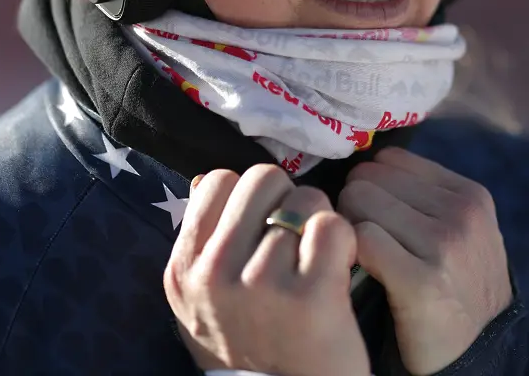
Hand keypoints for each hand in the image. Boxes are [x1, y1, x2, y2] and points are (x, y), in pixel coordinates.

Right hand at [164, 165, 370, 375]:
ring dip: (321, 223)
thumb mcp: (203, 304)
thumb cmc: (252, 349)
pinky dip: (345, 241)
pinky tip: (339, 269)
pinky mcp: (310, 293)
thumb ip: (203, 244)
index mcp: (183, 270)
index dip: (251, 196)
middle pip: (264, 179)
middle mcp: (214, 273)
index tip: (265, 225)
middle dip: (288, 199)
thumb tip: (206, 179)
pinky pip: (334, 226)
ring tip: (318, 261)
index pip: (217, 181)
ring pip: (306, 200)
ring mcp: (261, 283)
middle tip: (298, 239)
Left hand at [339, 147, 512, 374]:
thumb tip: (367, 167)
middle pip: (369, 179)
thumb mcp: (463, 230)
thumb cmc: (457, 285)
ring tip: (360, 255)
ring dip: (349, 229)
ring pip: (360, 204)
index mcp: (469, 194)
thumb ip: (426, 196)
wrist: (479, 348)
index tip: (368, 213)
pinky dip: (353, 254)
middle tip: (359, 238)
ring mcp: (444, 244)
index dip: (369, 184)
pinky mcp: (422, 280)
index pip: (390, 159)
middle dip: (354, 206)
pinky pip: (362, 241)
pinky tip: (362, 272)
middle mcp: (461, 212)